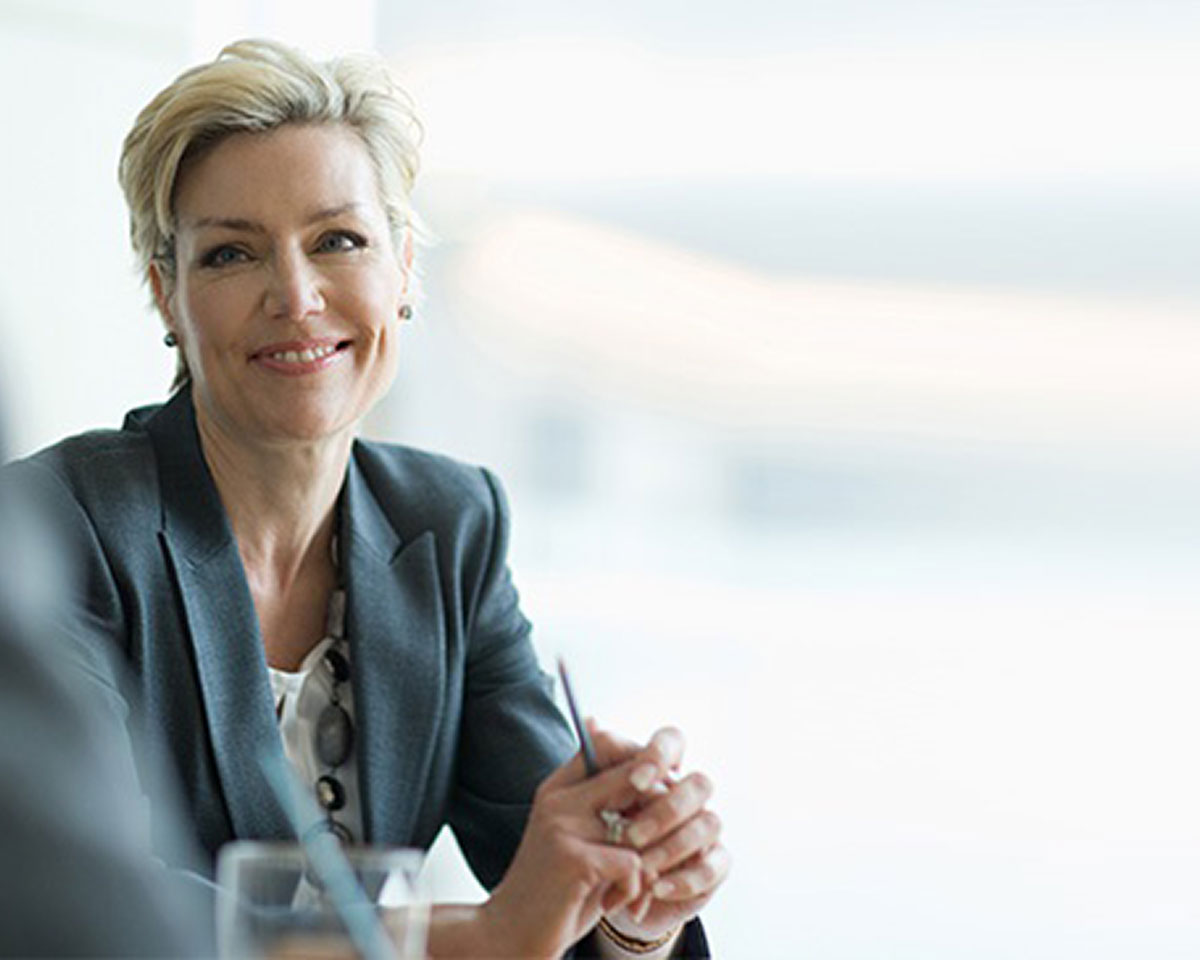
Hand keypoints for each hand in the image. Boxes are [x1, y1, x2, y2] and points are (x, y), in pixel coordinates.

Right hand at [482, 727, 658, 958]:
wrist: (509, 937)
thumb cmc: (556, 892)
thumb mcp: (579, 840)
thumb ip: (607, 804)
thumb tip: (627, 759)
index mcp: (558, 788)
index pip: (608, 742)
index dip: (643, 765)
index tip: (653, 801)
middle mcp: (558, 798)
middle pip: (634, 775)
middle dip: (660, 813)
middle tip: (655, 850)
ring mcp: (563, 825)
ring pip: (640, 826)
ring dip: (648, 862)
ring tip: (634, 886)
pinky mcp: (572, 858)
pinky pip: (634, 863)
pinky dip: (635, 889)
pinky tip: (615, 904)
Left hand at [602, 727, 730, 944]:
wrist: (603, 892)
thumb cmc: (597, 839)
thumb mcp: (586, 805)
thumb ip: (593, 766)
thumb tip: (591, 721)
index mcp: (659, 771)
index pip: (672, 743)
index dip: (659, 756)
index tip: (635, 780)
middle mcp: (687, 795)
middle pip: (699, 783)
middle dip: (666, 809)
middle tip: (632, 834)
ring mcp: (703, 830)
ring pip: (709, 823)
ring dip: (673, 845)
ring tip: (640, 866)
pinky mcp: (712, 867)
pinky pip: (712, 867)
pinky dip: (685, 879)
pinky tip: (656, 888)